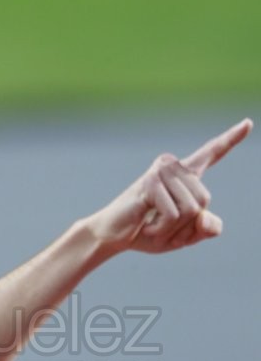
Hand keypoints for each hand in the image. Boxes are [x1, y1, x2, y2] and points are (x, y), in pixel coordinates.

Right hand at [88, 118, 252, 253]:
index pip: (212, 154)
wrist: (113, 237)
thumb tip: (207, 217)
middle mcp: (174, 167)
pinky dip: (162, 228)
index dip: (231, 139)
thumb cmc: (146, 232)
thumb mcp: (183, 237)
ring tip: (152, 223)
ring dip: (172, 228)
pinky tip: (146, 224)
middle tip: (161, 225)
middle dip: (185, 225)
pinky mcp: (151, 182)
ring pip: (190, 209)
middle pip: (204, 201)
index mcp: (184, 176)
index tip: (248, 123)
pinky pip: (173, 214)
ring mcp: (162, 171)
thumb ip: (203, 229)